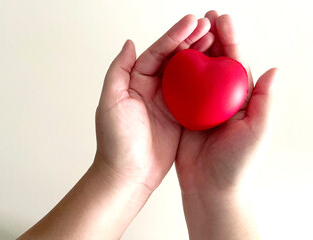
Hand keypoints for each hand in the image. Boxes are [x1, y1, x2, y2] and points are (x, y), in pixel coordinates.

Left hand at [94, 15, 214, 191]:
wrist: (129, 174)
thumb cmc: (116, 141)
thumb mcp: (110, 101)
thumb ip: (119, 70)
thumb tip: (130, 42)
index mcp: (136, 81)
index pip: (158, 52)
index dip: (175, 35)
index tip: (192, 22)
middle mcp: (153, 88)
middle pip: (175, 58)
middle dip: (192, 40)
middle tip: (210, 26)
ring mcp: (169, 102)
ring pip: (188, 73)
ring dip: (202, 56)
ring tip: (218, 40)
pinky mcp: (181, 117)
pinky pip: (196, 95)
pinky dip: (207, 81)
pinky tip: (219, 70)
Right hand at [175, 11, 276, 239]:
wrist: (210, 189)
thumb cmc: (236, 165)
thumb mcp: (257, 133)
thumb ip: (264, 101)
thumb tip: (273, 69)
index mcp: (240, 99)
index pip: (236, 62)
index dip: (230, 39)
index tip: (222, 20)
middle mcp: (220, 99)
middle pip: (215, 61)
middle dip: (210, 37)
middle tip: (202, 18)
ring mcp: (201, 106)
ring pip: (196, 72)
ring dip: (192, 50)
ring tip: (185, 32)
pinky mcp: (184, 114)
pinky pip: (179, 89)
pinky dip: (175, 73)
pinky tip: (170, 59)